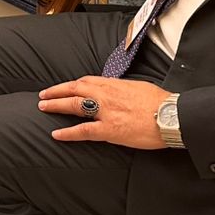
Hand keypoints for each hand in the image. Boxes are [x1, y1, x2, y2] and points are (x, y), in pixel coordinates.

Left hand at [37, 77, 168, 148]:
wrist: (172, 115)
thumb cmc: (161, 102)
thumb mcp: (139, 87)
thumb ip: (123, 89)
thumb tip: (116, 92)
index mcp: (114, 84)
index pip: (87, 80)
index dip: (72, 84)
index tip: (63, 87)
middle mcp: (106, 95)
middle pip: (75, 89)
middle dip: (56, 91)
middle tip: (43, 95)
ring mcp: (106, 112)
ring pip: (74, 105)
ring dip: (56, 105)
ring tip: (43, 107)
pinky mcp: (109, 129)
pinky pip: (83, 130)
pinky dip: (68, 132)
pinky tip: (56, 134)